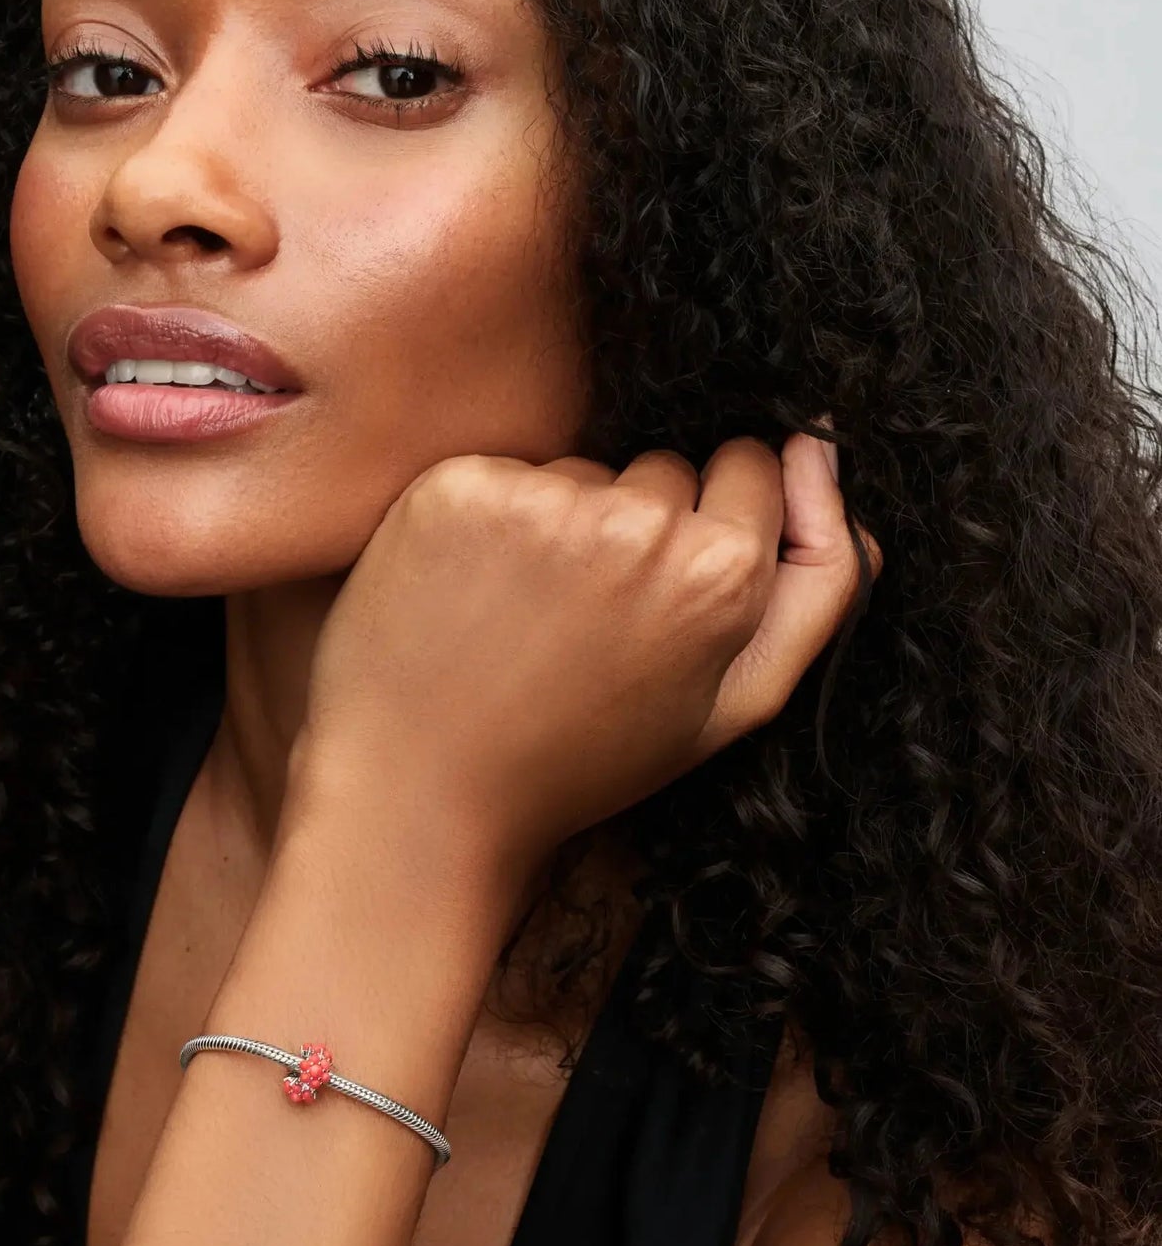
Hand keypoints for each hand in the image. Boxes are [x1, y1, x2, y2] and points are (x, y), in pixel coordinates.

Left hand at [284, 425, 881, 883]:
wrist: (422, 793)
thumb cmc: (584, 759)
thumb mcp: (734, 705)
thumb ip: (818, 585)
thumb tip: (822, 451)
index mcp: (721, 573)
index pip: (751, 466)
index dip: (713, 524)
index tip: (669, 582)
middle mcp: (637, 522)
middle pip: (665, 466)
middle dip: (641, 523)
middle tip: (590, 620)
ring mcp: (540, 500)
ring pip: (582, 469)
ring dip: (563, 521)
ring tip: (527, 615)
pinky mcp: (457, 489)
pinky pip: (503, 472)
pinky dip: (490, 517)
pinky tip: (473, 590)